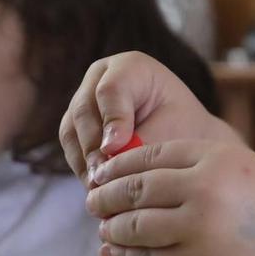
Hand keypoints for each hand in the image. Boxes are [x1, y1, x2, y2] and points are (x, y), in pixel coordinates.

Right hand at [60, 52, 230, 182]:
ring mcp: (83, 100)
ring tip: (99, 188)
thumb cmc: (183, 131)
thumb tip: (109, 163)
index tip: (115, 148)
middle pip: (84, 109)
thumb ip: (142, 142)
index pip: (111, 89)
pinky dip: (82, 169)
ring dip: (84, 162)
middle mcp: (100, 78)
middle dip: (92, 146)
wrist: (183, 138)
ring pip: (71, 130)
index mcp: (130, 67)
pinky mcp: (75, 126)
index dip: (112, 119)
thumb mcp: (172, 131)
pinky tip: (97, 188)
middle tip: (103, 175)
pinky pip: (71, 148)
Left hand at [84, 139, 254, 255]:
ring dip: (112, 228)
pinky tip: (112, 253)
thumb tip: (145, 178)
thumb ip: (200, 170)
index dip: (120, 165)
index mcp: (214, 156)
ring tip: (103, 229)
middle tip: (93, 201)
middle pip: (135, 188)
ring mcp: (196, 226)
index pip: (150, 154)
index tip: (103, 173)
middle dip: (106, 195)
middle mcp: (202, 186)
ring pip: (134, 224)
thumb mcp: (243, 170)